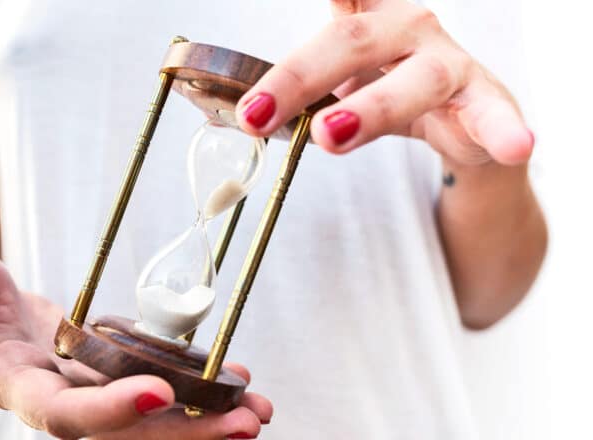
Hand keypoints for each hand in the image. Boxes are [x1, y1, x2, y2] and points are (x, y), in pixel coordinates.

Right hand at [0, 250, 271, 438]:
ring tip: (258, 411)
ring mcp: (93, 396)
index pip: (63, 413)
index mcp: (20, 387)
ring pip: (153, 424)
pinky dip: (203, 391)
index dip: (108, 412)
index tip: (158, 394)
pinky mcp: (115, 381)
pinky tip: (241, 381)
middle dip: (185, 434)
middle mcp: (62, 403)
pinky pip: (164, 393)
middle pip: (126, 435)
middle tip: (244, 423)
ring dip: (208, 422)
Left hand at [235, 0, 533, 166]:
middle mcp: (405, 28)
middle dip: (297, 78)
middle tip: (256, 115)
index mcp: (363, 19)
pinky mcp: (484, 101)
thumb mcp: (337, 90)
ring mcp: (446, 63)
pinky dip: (501, 131)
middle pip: (348, 41)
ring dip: (370, 108)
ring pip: (412, 80)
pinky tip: (514, 144)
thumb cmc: (388, 94)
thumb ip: (290, 100)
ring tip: (332, 135)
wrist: (462, 124)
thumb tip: (227, 119)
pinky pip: (490, 116)